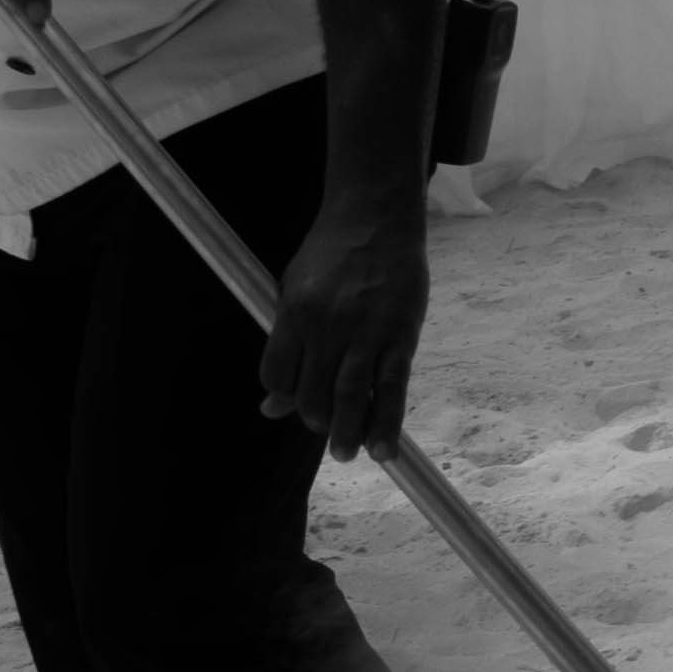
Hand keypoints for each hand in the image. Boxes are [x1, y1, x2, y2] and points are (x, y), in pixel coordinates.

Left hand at [264, 199, 428, 459]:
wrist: (376, 218)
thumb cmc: (330, 253)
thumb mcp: (292, 289)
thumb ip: (284, 345)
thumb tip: (271, 404)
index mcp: (294, 314)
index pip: (278, 376)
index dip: (283, 397)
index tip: (293, 404)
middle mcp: (327, 326)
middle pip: (313, 393)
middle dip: (316, 419)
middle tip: (327, 430)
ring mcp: (366, 332)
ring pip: (350, 397)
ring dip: (346, 433)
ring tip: (346, 454)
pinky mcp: (401, 335)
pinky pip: (393, 388)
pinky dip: (387, 422)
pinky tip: (383, 448)